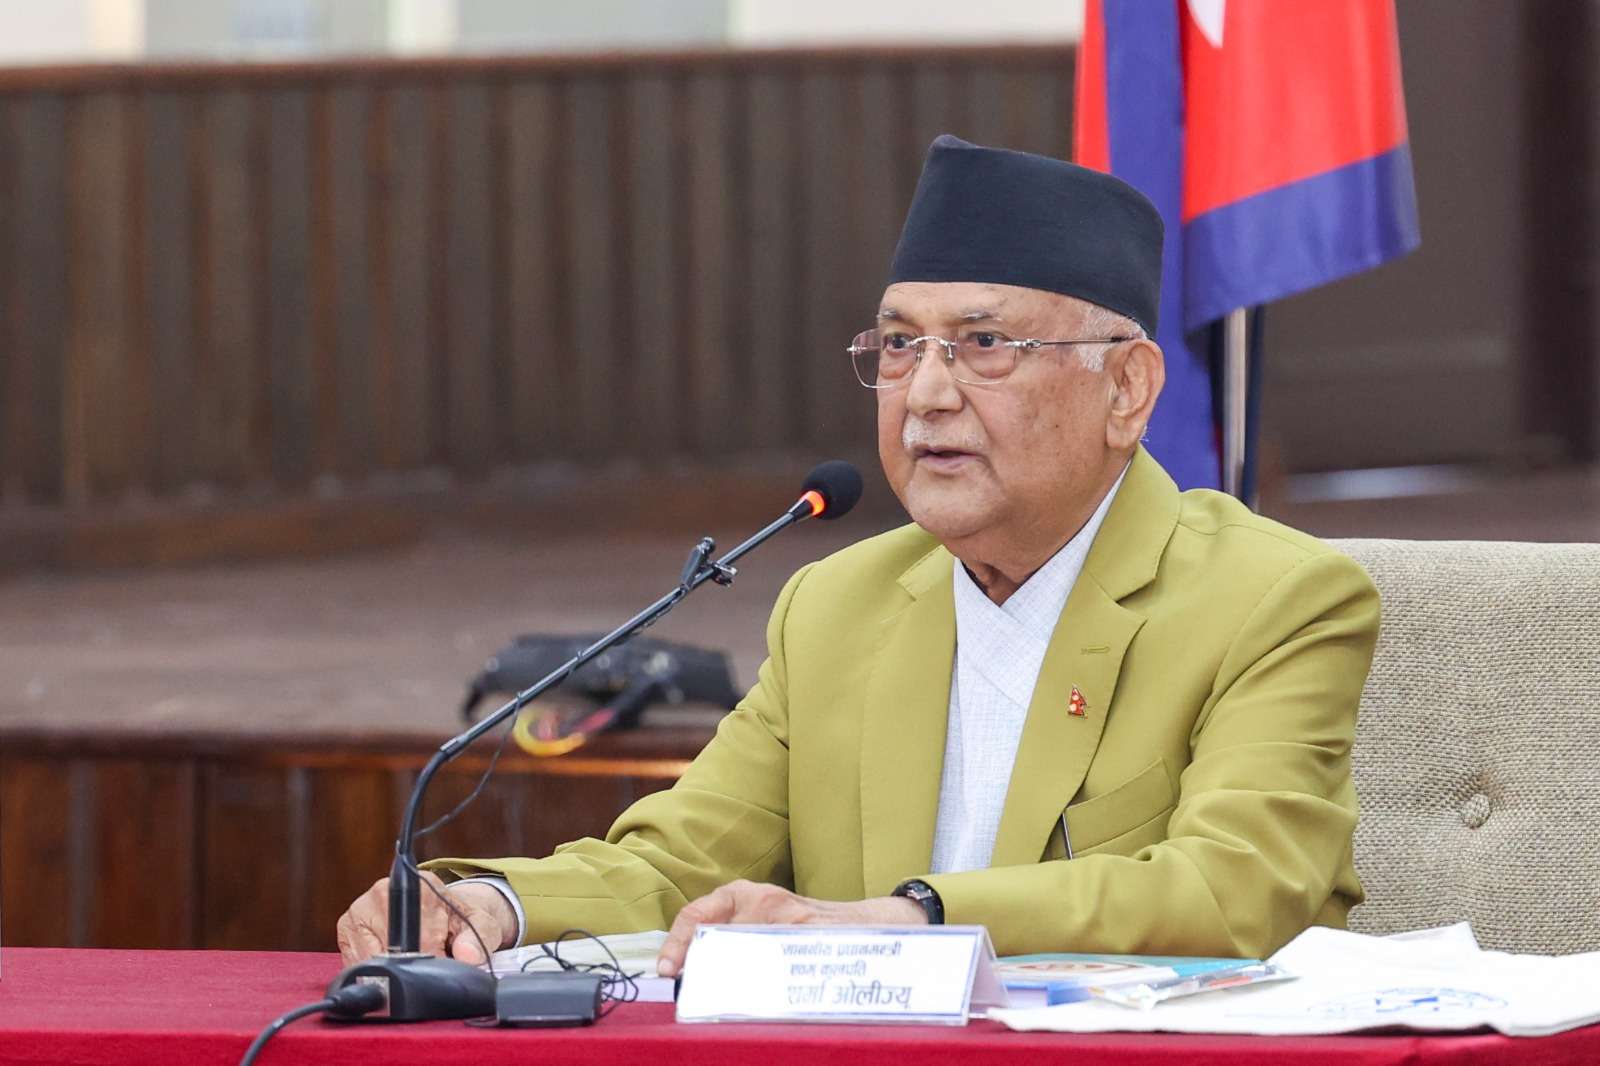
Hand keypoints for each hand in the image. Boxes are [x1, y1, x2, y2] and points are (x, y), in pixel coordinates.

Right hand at [336, 872, 515, 965]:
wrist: (439, 910)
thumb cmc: (457, 918)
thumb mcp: (480, 923)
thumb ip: (479, 938)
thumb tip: (468, 956)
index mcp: (418, 886)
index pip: (420, 938)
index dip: (432, 960)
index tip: (441, 963)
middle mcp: (383, 892)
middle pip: (392, 951)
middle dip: (411, 967)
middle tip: (427, 960)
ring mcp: (360, 909)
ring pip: (370, 961)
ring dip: (391, 971)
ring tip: (411, 958)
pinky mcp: (346, 928)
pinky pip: (354, 963)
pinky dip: (373, 972)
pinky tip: (391, 962)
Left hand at [655, 879, 923, 976]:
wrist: (866, 924)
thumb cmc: (806, 928)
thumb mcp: (766, 920)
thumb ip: (732, 937)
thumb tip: (689, 971)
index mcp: (744, 894)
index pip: (698, 915)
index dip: (678, 944)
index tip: (667, 972)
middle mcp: (763, 899)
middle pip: (718, 939)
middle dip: (706, 971)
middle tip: (698, 994)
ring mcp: (789, 915)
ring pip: (745, 955)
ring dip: (736, 982)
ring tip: (736, 1000)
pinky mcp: (812, 933)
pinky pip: (778, 965)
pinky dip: (767, 986)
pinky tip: (769, 999)